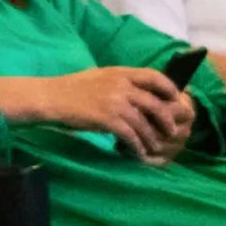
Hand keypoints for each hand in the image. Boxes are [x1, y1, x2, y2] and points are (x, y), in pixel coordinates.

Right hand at [35, 67, 188, 162]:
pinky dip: (137, 146)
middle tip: (172, 131)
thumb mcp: (100, 77)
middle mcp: (122, 85)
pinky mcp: (107, 119)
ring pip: (145, 124)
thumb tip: (142, 91)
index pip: (155, 76)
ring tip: (155, 147)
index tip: (176, 99)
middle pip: (156, 104)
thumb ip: (122, 81)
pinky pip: (130, 135)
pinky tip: (139, 153)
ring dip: (152, 138)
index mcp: (121, 72)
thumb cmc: (73, 88)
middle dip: (168, 120)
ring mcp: (115, 102)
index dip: (169, 88)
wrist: (50, 97)